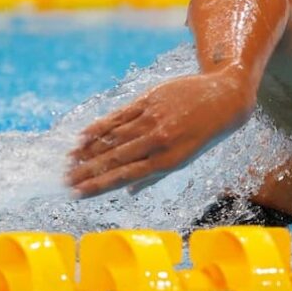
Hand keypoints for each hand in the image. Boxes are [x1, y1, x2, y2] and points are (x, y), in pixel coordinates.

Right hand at [66, 71, 255, 197]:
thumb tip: (128, 192)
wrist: (226, 97)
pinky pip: (119, 116)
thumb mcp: (187, 159)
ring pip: (113, 137)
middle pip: (114, 158)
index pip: (126, 176)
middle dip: (87, 171)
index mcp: (169, 161)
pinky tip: (82, 136)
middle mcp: (159, 141)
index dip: (99, 186)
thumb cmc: (206, 132)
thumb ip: (155, 175)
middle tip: (65, 180)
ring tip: (69, 162)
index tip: (78, 194)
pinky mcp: (149, 100)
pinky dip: (100, 127)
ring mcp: (152, 119)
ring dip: (88, 151)